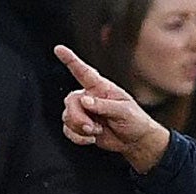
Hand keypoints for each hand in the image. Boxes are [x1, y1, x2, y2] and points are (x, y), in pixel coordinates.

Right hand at [56, 44, 172, 171]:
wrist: (136, 141)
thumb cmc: (135, 121)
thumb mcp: (124, 111)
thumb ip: (104, 106)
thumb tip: (85, 101)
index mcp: (100, 88)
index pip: (83, 71)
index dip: (70, 59)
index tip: (59, 49)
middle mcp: (88, 97)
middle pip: (70, 101)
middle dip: (78, 117)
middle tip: (91, 127)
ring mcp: (83, 112)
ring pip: (67, 116)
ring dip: (80, 128)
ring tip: (96, 132)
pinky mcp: (81, 126)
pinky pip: (68, 130)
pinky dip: (78, 137)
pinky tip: (90, 139)